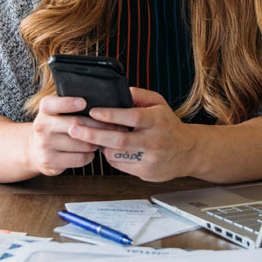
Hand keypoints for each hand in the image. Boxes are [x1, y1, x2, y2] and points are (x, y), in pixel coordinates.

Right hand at [25, 96, 115, 176]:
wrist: (35, 151)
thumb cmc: (55, 128)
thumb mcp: (56, 113)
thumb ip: (71, 105)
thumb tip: (102, 106)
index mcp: (44, 110)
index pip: (54, 103)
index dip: (69, 103)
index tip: (83, 102)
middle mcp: (41, 126)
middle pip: (75, 124)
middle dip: (98, 126)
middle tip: (116, 126)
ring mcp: (44, 145)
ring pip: (81, 143)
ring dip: (96, 142)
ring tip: (102, 140)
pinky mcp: (50, 162)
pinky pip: (79, 158)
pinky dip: (89, 156)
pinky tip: (90, 152)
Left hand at [68, 88, 197, 181]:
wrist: (188, 152)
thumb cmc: (168, 125)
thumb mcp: (159, 103)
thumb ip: (140, 95)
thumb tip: (121, 89)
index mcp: (158, 120)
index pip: (132, 117)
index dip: (111, 115)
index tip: (93, 111)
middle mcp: (155, 141)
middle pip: (120, 139)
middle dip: (94, 134)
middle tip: (74, 129)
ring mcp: (150, 159)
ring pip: (116, 154)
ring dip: (101, 145)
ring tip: (91, 136)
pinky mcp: (146, 172)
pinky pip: (120, 165)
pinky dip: (111, 156)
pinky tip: (109, 148)